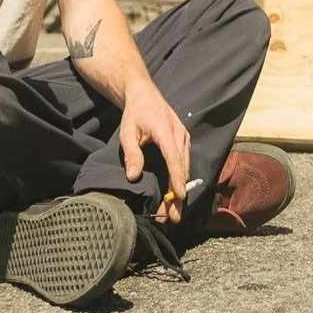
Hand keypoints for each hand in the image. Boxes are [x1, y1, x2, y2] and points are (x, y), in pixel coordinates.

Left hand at [119, 82, 190, 224]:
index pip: (173, 157)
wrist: (145, 95)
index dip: (177, 178)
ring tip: (173, 213)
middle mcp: (179, 133)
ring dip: (180, 190)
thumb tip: (133, 177)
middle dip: (178, 194)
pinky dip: (180, 180)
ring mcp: (183, 137)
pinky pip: (184, 162)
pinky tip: (174, 196)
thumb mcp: (127, 132)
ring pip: (185, 167)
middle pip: (182, 167)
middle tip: (173, 217)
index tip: (179, 197)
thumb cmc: (135, 114)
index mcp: (165, 130)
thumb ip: (132, 153)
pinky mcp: (183, 141)